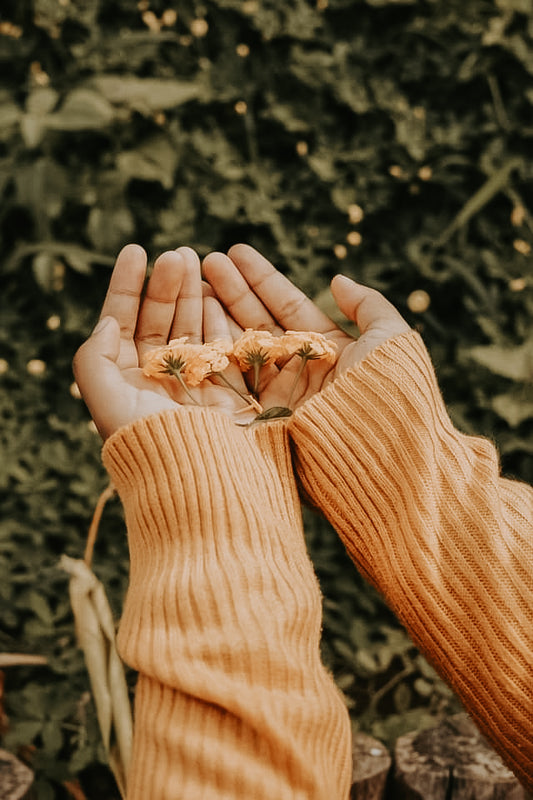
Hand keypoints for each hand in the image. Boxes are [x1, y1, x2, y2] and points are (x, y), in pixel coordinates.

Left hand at [73, 244, 259, 438]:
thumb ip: (94, 359)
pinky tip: (217, 293)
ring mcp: (196, 379)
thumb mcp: (104, 401)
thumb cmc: (148, 440)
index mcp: (127, 379)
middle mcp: (160, 377)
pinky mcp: (228, 385)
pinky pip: (223, 341)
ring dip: (193, 292)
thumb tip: (108, 322)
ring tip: (197, 260)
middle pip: (160, 318)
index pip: (123, 322)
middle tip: (177, 253)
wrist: (198, 477)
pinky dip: (220, 315)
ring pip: (192, 324)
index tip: (136, 250)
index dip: (127, 286)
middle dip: (166, 283)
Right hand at [202, 244, 409, 410]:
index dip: (262, 279)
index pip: (288, 305)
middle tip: (206, 261)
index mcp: (328, 348)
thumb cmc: (390, 389)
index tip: (236, 252)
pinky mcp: (262, 415)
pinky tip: (195, 321)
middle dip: (232, 290)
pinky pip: (234, 376)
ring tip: (194, 281)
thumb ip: (367, 305)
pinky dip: (214, 349)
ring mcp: (279, 392)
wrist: (383, 451)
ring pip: (242, 345)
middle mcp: (300, 369)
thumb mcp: (388, 337)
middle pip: (260, 321)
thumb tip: (338, 279)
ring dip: (217, 313)